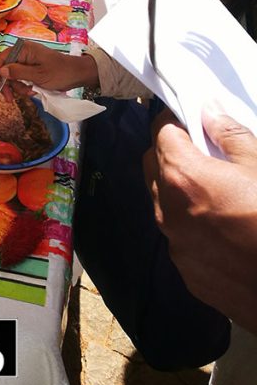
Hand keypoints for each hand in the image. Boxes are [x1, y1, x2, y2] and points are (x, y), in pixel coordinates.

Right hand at [0, 41, 98, 91]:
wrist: (77, 74)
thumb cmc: (60, 73)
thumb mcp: (37, 75)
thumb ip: (18, 72)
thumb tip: (1, 71)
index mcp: (24, 49)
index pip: (2, 58)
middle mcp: (23, 53)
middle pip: (6, 68)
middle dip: (9, 84)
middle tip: (10, 99)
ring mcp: (27, 60)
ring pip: (13, 76)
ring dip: (18, 87)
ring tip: (30, 93)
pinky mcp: (31, 68)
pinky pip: (21, 77)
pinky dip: (24, 86)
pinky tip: (33, 91)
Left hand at [144, 106, 256, 335]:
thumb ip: (229, 134)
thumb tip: (208, 110)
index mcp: (181, 176)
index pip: (161, 132)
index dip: (176, 124)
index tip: (194, 124)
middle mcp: (166, 210)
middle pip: (154, 166)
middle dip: (171, 153)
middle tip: (204, 154)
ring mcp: (175, 245)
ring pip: (163, 203)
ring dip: (179, 191)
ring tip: (216, 194)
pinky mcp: (188, 274)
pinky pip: (179, 237)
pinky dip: (191, 226)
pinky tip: (223, 231)